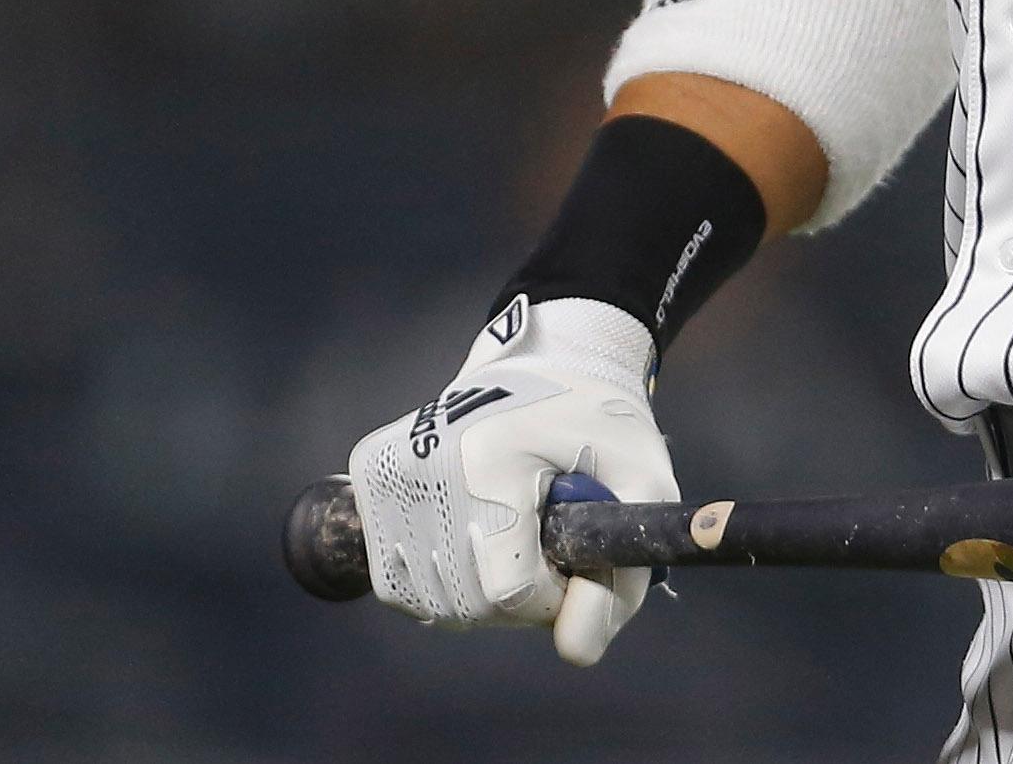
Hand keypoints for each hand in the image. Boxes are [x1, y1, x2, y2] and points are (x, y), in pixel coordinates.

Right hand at [348, 296, 679, 664]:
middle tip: (548, 552)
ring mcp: (387, 472)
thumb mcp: (644, 487)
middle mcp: (424, 465)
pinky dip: (440, 579)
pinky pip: (398, 579)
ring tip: (514, 539)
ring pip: (429, 601)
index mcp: (490, 459)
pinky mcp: (368, 476)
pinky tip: (474, 537)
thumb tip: (575, 653)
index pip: (511, 591)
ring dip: (480, 594)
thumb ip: (622, 578)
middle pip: (467, 603)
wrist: (550, 358)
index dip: (554, 597)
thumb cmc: (602, 425)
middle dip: (520, 600)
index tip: (575, 563)